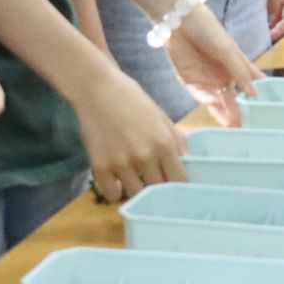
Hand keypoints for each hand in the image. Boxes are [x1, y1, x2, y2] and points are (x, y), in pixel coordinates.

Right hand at [69, 67, 186, 203]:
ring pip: (135, 195)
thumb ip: (175, 139)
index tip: (171, 183)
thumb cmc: (131, 99)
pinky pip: (112, 195)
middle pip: (158, 191)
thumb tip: (186, 160)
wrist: (97, 89)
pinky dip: (115, 191)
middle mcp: (145, 156)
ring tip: (132, 179)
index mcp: (163, 143)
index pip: (179, 180)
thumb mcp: (159, 115)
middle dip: (157, 188)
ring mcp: (121, 163)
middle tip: (151, 181)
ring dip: (136, 190)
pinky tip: (116, 180)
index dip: (176, 184)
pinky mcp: (100, 167)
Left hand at [165, 6, 264, 126]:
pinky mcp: (190, 81)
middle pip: (235, 98)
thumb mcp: (227, 49)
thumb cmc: (208, 29)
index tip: (267, 115)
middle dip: (241, 113)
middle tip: (248, 130)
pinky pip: (200, 96)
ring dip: (225, 114)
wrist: (178, 20)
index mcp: (237, 65)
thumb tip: (254, 93)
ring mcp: (207, 79)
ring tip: (234, 129)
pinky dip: (208, 103)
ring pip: (218, 102)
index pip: (252, 85)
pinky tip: (216, 110)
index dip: (259, 99)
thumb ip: (240, 71)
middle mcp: (224, 75)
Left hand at [263, 0, 283, 41]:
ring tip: (259, 30)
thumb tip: (270, 18)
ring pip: (277, 13)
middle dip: (275, 28)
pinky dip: (266, 13)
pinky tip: (257, 17)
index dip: (281, 29)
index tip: (269, 37)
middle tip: (262, 37)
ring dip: (270, 22)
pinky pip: (271, 6)